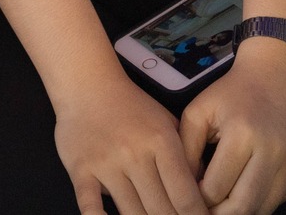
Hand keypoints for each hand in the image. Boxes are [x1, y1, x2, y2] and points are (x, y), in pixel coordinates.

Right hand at [54, 69, 209, 214]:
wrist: (87, 84)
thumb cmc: (130, 106)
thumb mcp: (168, 122)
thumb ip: (187, 155)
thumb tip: (204, 189)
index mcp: (161, 142)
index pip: (186, 196)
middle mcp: (135, 154)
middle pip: (162, 209)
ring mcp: (106, 163)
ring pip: (132, 213)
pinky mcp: (81, 169)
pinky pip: (89, 204)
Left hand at [179, 40, 285, 214]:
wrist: (274, 77)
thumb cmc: (231, 94)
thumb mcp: (198, 113)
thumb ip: (186, 151)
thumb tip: (184, 189)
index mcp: (242, 134)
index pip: (216, 189)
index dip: (198, 199)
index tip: (189, 194)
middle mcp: (272, 151)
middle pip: (242, 207)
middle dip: (218, 214)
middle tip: (203, 209)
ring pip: (262, 209)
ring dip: (239, 211)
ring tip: (221, 203)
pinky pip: (277, 201)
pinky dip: (257, 202)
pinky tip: (242, 190)